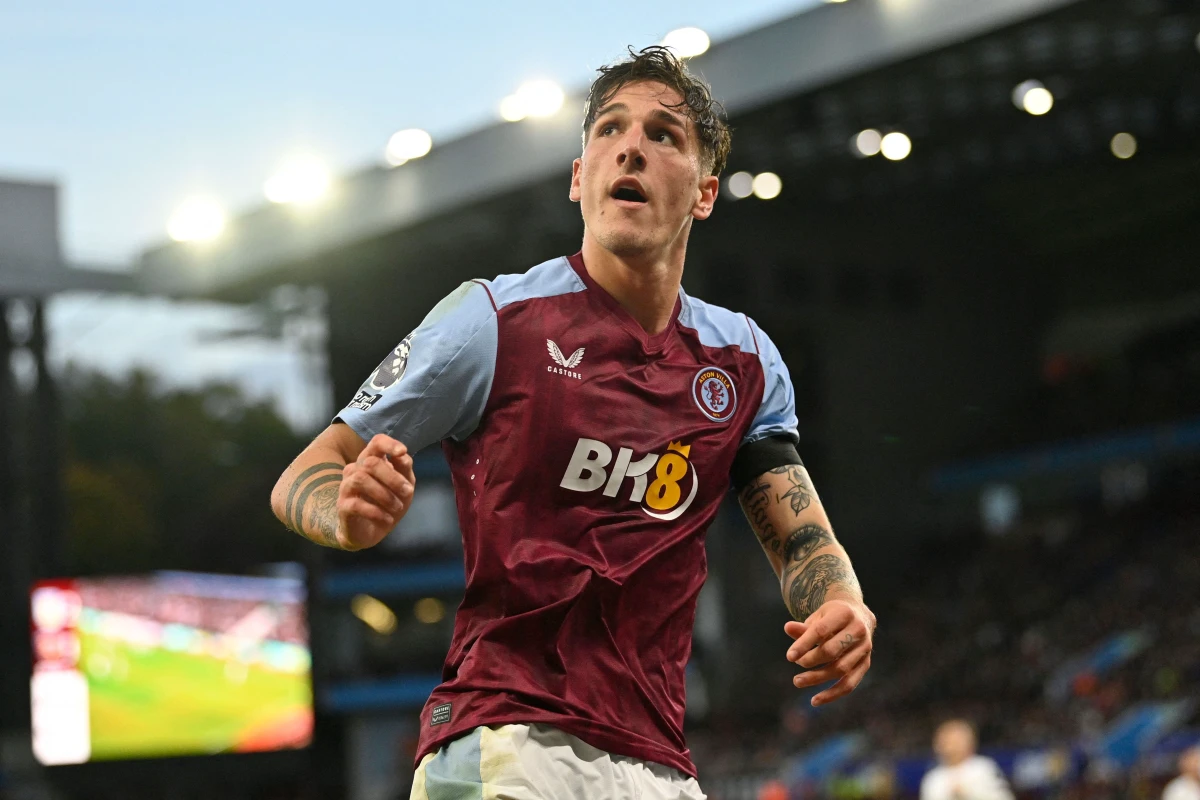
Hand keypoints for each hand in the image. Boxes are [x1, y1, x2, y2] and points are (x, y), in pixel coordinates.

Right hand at [336, 434, 414, 549]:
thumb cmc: (388, 503)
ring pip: (360, 479)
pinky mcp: (342, 506)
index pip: (376, 442)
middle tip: (408, 492)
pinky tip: (387, 519)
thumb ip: (404, 469)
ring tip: (397, 508)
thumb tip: (403, 455)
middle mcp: (355, 470)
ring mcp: (346, 487)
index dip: (389, 444)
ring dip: (385, 495)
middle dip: (393, 478)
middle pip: (370, 462)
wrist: (369, 532)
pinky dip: (376, 512)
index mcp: (372, 461)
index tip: (402, 452)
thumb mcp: (404, 487)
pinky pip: (356, 504)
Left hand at [785, 599, 874, 705]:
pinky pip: (849, 684)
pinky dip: (832, 694)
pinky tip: (815, 700)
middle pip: (832, 651)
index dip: (804, 644)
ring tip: (797, 681)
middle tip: (795, 663)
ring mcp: (864, 649)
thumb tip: (787, 628)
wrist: (858, 617)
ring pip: (840, 669)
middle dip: (810, 660)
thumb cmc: (831, 618)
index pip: (821, 631)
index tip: (789, 656)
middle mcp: (858, 630)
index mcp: (844, 613)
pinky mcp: (866, 664)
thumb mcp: (818, 617)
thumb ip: (804, 627)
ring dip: (817, 678)